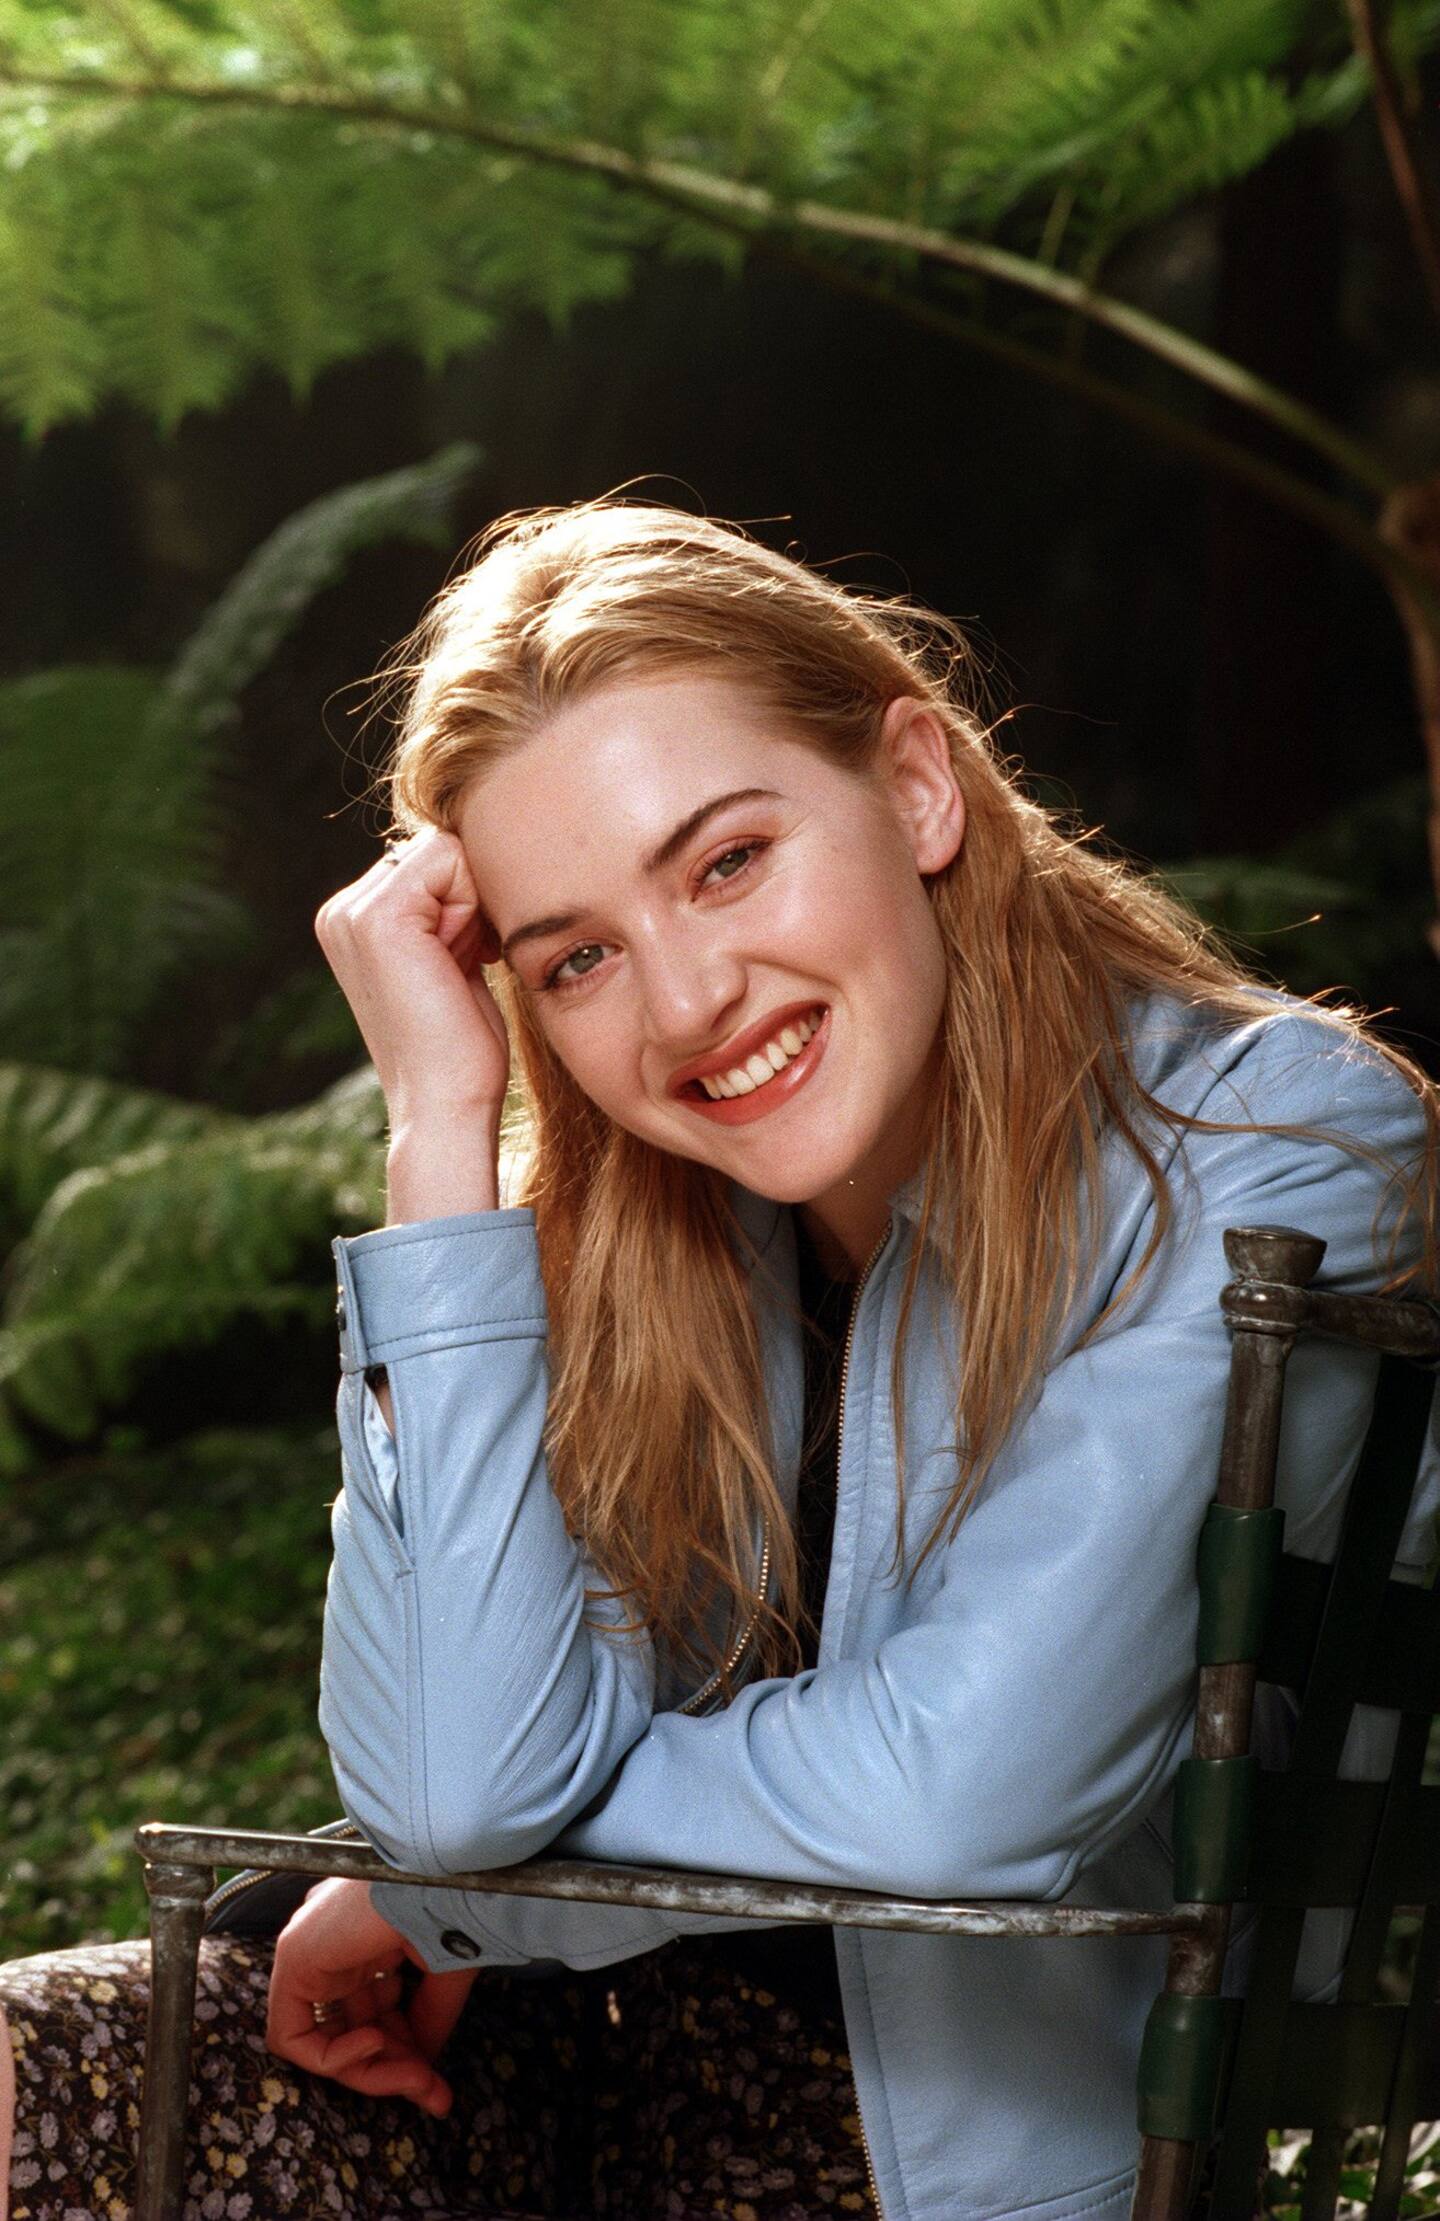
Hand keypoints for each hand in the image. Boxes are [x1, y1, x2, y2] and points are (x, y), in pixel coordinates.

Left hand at [266, 1876, 478, 2116]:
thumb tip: (421, 2072)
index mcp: (368, 1929)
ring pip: (326, 2039)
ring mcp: (312, 1947)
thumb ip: (429, 2019)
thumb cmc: (454, 1901)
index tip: (437, 2082)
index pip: (376, 2007)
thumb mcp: (445, 1970)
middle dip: (394, 2068)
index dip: (405, 2049)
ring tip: (417, 2079)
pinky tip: (378, 2045)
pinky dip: (333, 2059)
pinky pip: (294, 2037)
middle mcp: (335, 1939)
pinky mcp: (295, 1957)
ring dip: (373, 2071)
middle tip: (432, 2094)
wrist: (446, 1869)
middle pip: (354, 2026)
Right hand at [315, 826, 509, 1125]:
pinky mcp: (376, 917)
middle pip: (439, 850)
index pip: (431, 859)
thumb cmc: (461, 1046)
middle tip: (461, 968)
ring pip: (446, 852)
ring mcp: (351, 913)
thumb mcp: (450, 959)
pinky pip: (449, 860)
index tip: (466, 960)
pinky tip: (457, 962)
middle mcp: (340, 911)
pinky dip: (471, 908)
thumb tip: (471, 858)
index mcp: (351, 920)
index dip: (466, 903)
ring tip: (455, 968)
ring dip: (471, 908)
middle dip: (469, 902)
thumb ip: (445, 911)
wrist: (445, 1105)